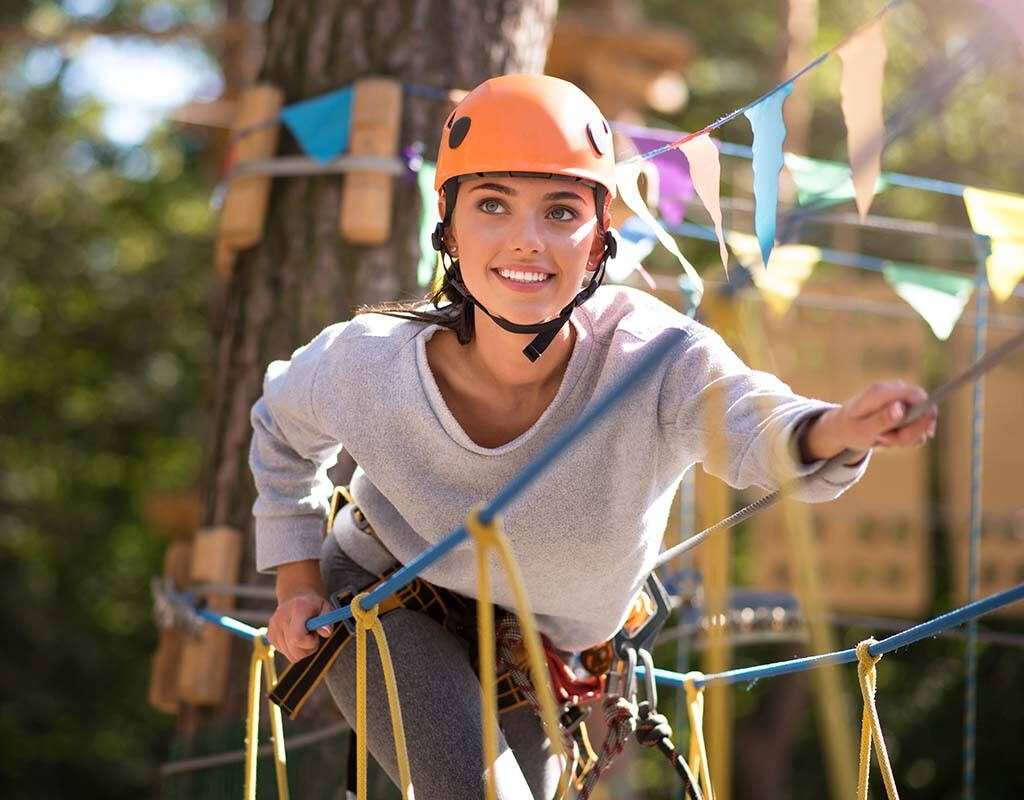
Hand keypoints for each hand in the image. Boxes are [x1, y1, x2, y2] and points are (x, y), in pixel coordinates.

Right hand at [267, 591, 333, 662]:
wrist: (295, 599)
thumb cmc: (313, 606)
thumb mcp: (326, 608)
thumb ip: (328, 620)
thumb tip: (326, 632)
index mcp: (298, 609)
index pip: (297, 637)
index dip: (310, 642)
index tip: (315, 634)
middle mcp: (281, 618)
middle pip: (295, 652)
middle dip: (308, 649)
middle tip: (312, 636)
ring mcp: (273, 627)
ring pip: (291, 656)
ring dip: (301, 649)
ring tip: (304, 635)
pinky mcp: (270, 636)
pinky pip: (285, 653)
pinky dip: (293, 649)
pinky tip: (295, 636)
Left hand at [802, 379, 937, 462]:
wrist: (843, 428)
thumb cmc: (850, 428)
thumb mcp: (862, 430)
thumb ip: (882, 420)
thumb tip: (901, 407)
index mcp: (880, 392)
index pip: (916, 394)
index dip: (928, 411)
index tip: (928, 432)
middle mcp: (894, 391)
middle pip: (922, 411)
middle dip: (910, 433)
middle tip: (885, 441)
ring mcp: (901, 399)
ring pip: (920, 423)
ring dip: (904, 437)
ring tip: (881, 439)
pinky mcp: (905, 409)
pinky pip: (916, 428)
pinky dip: (904, 437)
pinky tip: (887, 438)